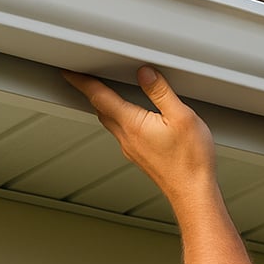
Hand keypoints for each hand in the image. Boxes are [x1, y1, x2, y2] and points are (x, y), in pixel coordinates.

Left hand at [62, 66, 215, 199]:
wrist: (193, 192)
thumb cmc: (190, 159)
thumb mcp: (182, 116)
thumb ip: (160, 92)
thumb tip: (145, 73)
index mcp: (132, 124)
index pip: (99, 97)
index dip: (82, 81)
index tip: (70, 72)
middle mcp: (126, 138)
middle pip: (101, 110)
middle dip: (91, 92)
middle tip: (83, 78)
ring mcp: (131, 149)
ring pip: (110, 122)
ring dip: (104, 106)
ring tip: (104, 93)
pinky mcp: (140, 157)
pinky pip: (122, 133)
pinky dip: (119, 118)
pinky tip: (131, 117)